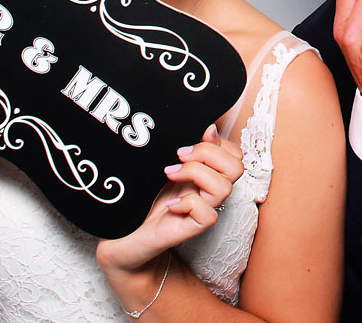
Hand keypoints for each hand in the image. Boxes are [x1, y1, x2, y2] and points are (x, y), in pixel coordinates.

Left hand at [96, 124, 242, 273]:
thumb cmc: (144, 195)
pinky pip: (208, 215)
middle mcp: (208, 190)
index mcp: (206, 172)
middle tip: (179, 156)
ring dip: (195, 173)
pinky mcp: (192, 229)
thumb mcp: (165, 163)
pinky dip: (188, 204)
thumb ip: (190, 148)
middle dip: (208, 153)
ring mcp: (202, 209)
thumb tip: (211, 128)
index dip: (217, 144)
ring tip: (170, 174)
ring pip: (224, 188)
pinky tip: (170, 203)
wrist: (124, 233)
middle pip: (237, 167)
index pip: (235, 154)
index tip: (186, 144)